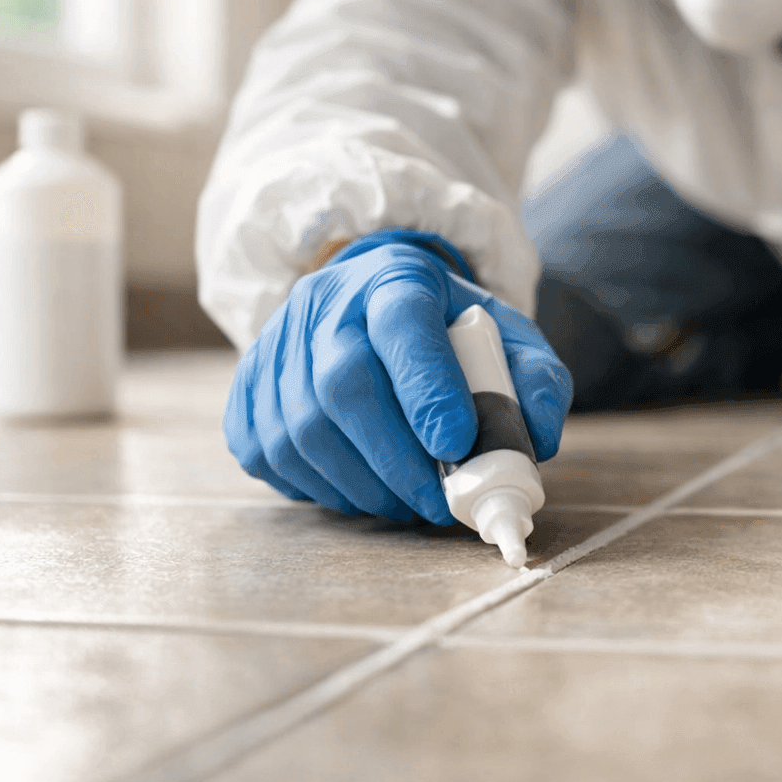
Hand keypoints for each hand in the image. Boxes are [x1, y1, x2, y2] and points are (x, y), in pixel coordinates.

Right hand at [225, 236, 572, 521]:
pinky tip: (360, 491)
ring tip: (406, 504)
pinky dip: (319, 487)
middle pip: (343, 384)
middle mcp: (323, 302)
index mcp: (394, 277)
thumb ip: (534, 380)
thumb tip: (535, 438)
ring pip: (302, 429)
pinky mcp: (246, 389)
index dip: (427, 387)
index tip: (458, 445)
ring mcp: (275, 345)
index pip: (403, 322)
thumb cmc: (446, 332)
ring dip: (361, 485)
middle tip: (437, 504)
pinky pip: (269, 453)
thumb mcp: (504, 337)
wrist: (370, 309)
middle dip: (395, 459)